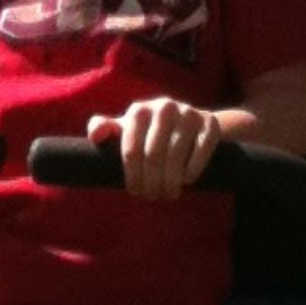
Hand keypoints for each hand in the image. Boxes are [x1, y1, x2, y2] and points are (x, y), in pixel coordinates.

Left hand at [87, 99, 219, 200]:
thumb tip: (96, 136)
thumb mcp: (126, 129)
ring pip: (176, 156)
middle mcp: (163, 107)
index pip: (130, 151)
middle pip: (153, 156)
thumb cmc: (149, 133)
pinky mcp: (210, 123)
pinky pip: (200, 151)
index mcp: (139, 111)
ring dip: (171, 182)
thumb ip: (104, 129)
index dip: (132, 176)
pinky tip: (187, 181)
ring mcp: (188, 114)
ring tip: (168, 194)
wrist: (192, 123)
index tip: (135, 192)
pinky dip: (192, 170)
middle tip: (153, 197)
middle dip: (152, 182)